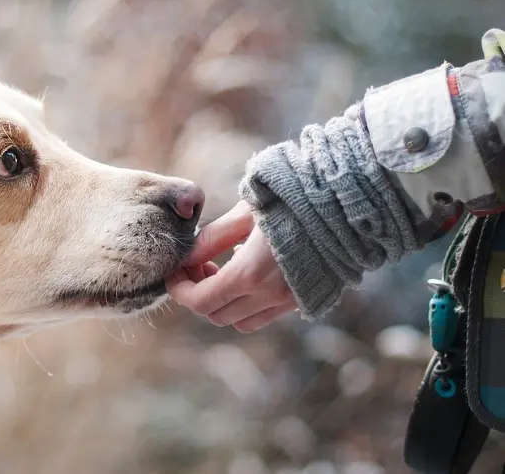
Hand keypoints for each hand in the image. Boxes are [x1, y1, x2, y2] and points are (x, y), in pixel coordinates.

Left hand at [167, 201, 296, 331]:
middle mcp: (270, 295)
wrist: (347, 204)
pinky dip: (246, 304)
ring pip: (239, 321)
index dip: (179, 290)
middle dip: (197, 294)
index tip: (174, 272)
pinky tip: (248, 273)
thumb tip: (186, 257)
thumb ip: (212, 239)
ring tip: (220, 270)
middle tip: (197, 265)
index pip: (200, 301)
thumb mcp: (245, 213)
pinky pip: (264, 315)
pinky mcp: (303, 300)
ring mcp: (289, 301)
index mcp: (250, 273)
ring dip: (222, 303)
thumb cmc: (292, 199)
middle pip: (216, 315)